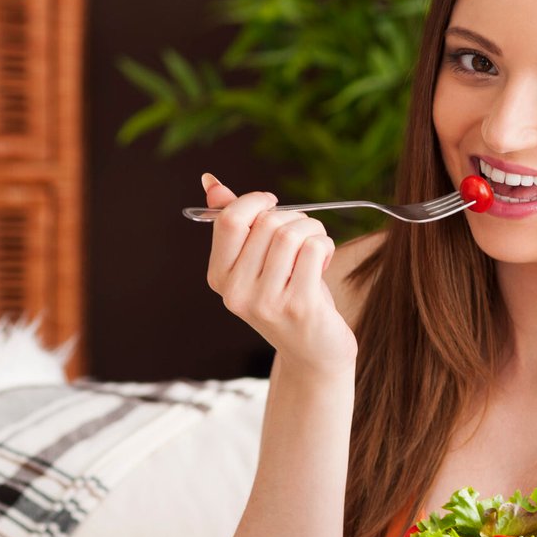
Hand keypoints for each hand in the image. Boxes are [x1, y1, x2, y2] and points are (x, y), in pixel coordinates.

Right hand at [201, 173, 357, 375]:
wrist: (313, 353)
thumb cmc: (287, 299)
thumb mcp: (257, 263)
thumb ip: (236, 225)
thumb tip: (211, 183)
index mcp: (219, 277)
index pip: (229, 220)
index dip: (255, 202)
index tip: (273, 204)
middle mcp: (236, 292)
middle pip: (266, 222)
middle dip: (293, 218)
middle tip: (304, 235)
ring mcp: (266, 302)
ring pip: (290, 233)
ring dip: (313, 230)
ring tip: (316, 247)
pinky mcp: (298, 306)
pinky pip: (312, 249)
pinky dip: (325, 245)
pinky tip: (323, 262)